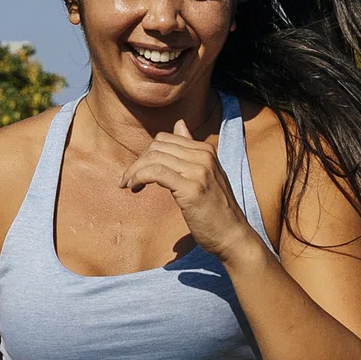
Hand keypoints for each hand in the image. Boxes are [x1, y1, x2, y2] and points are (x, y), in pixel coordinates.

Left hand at [121, 129, 256, 262]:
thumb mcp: (206, 174)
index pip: (166, 139)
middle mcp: (204, 156)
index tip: (138, 171)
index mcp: (206, 150)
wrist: (232, 236)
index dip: (147, 154)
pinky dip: (139, 177)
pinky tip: (134, 188)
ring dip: (134, 170)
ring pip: (154, 157)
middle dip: (138, 161)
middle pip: (157, 146)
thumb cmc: (216, 210)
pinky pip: (156, 172)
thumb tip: (179, 124)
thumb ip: (190, 150)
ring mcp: (199, 171)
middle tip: (128, 180)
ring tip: (128, 185)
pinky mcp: (192, 188)